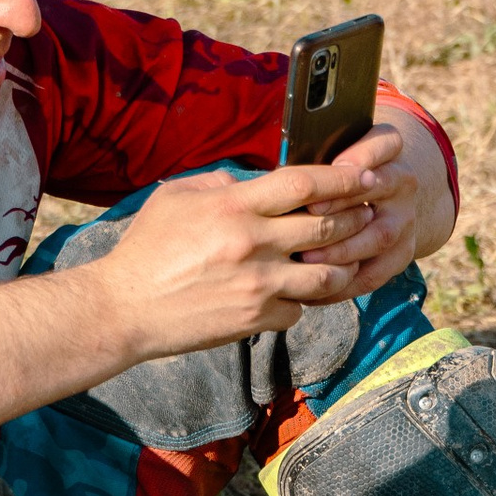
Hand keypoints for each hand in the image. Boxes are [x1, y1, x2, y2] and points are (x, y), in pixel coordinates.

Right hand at [89, 149, 411, 360]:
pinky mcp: (256, 318)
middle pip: (328, 228)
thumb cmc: (147, 248)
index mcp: (235, 206)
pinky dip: (301, 300)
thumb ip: (224, 184)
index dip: (344, 179)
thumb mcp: (176, 197)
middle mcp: (254, 244)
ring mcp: (259, 285)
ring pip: (327, 275)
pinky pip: (299, 309)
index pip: (306, 184)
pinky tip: (293, 292)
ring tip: (344, 257)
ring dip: (341, 265)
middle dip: (357, 219)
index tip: (367, 176)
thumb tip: (258, 181)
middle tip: (369, 214)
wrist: (125, 308)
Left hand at [284, 117, 448, 298]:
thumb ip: (313, 154)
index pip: (384, 143)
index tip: (335, 164)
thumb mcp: (334, 151)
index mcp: (388, 150)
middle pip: (381, 189)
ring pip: (379, 236)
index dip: (360, 156)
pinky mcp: (402, 253)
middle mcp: (402, 183)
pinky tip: (311, 288)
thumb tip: (272, 172)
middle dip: (343, 203)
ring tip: (304, 258)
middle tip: (308, 214)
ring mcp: (405, 220)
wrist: (386, 198)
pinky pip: (375, 274)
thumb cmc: (342, 173)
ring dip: (341, 249)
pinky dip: (343, 284)